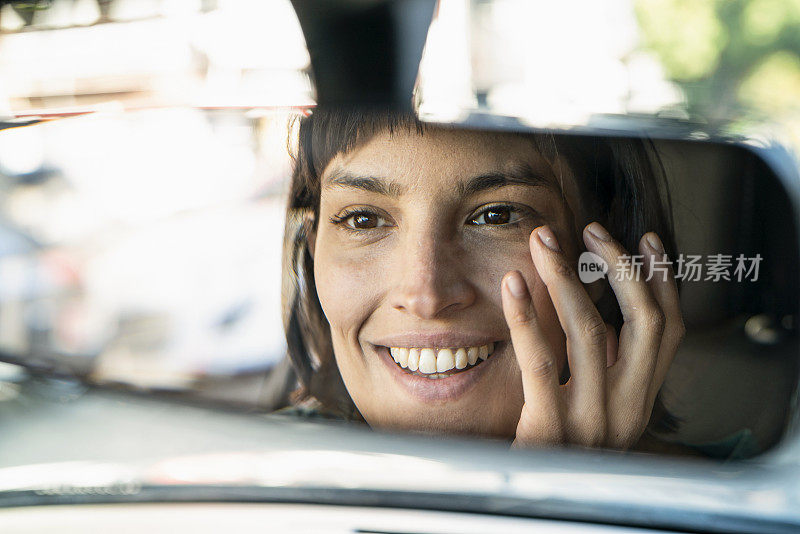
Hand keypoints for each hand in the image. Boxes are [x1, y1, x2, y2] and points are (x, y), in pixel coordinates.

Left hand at [501, 222, 684, 449]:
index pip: (668, 330)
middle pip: (643, 321)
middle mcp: (626, 408)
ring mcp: (591, 419)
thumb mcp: (596, 410)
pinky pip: (541, 360)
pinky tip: (515, 284)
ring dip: (568, 278)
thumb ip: (602, 367)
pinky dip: (527, 316)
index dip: (662, 280)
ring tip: (545, 241)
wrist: (536, 506)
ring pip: (591, 331)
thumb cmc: (559, 451)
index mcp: (640, 400)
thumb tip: (594, 308)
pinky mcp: (550, 428)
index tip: (646, 241)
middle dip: (620, 267)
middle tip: (591, 229)